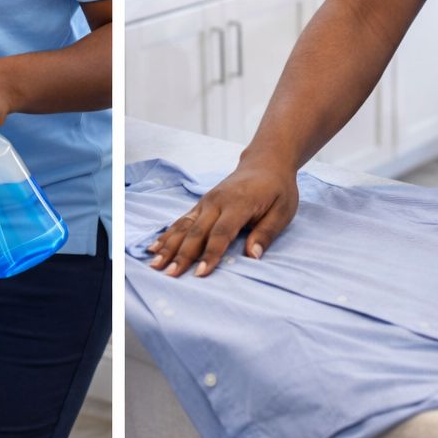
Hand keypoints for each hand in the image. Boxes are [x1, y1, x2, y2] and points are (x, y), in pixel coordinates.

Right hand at [145, 160, 299, 277]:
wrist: (265, 162)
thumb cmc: (277, 189)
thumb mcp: (283, 211)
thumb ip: (266, 233)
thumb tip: (252, 256)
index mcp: (239, 203)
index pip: (221, 233)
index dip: (210, 254)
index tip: (201, 274)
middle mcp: (217, 201)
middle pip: (196, 231)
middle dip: (182, 255)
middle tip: (170, 275)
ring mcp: (206, 201)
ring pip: (184, 225)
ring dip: (168, 246)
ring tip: (155, 264)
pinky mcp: (201, 203)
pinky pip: (181, 220)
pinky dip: (167, 234)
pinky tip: (155, 247)